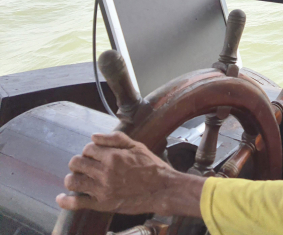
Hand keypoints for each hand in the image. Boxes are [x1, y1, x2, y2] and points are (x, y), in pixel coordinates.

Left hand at [56, 131, 203, 216]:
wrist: (163, 189)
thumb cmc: (152, 167)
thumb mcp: (137, 146)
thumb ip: (115, 139)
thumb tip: (94, 136)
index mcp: (113, 156)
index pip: (88, 148)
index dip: (90, 150)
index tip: (95, 154)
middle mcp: (105, 172)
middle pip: (76, 163)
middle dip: (79, 162)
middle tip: (86, 166)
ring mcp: (102, 189)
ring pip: (72, 181)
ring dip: (73, 178)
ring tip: (79, 178)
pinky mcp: (102, 204)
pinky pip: (76, 203)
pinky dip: (65, 201)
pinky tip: (61, 198)